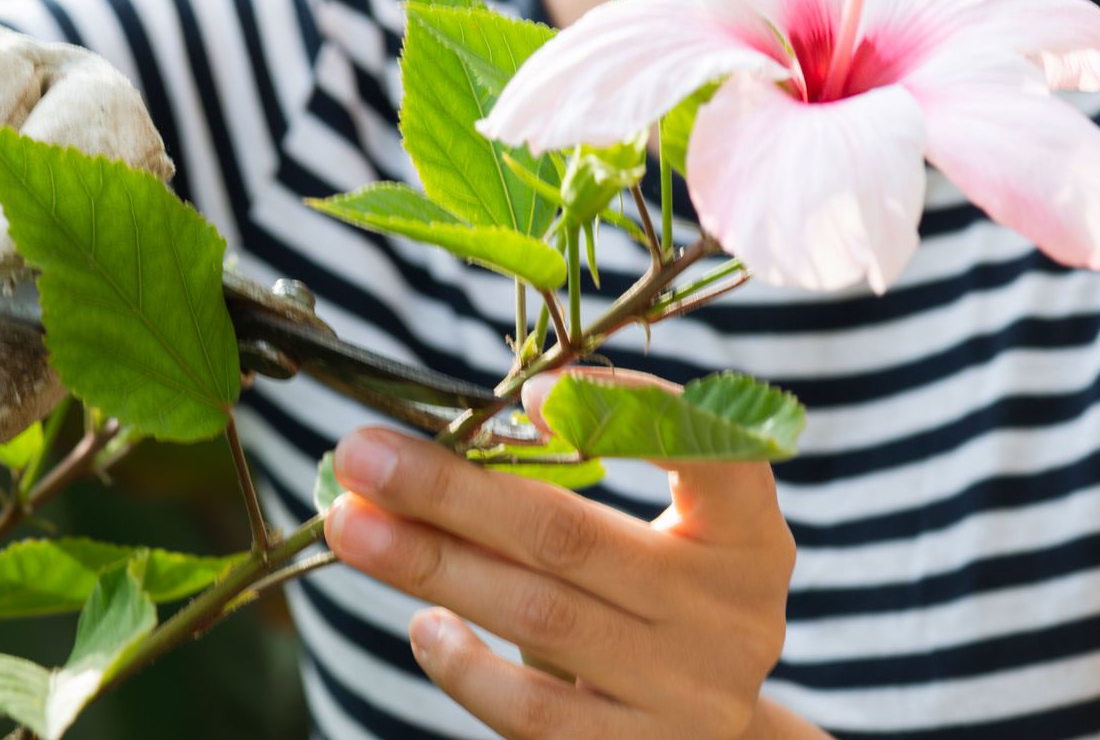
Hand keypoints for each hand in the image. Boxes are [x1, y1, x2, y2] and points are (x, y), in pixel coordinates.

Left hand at [324, 368, 796, 739]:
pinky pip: (533, 709)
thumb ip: (568, 492)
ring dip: (430, 565)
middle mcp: (732, 611)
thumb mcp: (652, 542)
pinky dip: (465, 665)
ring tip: (353, 527)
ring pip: (538, 616)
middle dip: (450, 490)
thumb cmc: (657, 608)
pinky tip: (421, 627)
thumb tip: (420, 451)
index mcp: (746, 533)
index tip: (528, 392)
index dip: (624, 413)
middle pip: (570, 536)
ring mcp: (690, 692)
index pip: (708, 453)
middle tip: (363, 455)